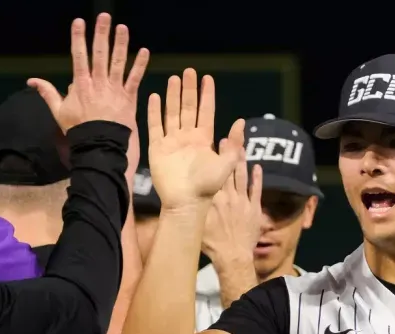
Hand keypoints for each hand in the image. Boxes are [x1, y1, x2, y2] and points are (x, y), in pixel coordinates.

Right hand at [27, 13, 148, 132]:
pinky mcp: (129, 97)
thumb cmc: (79, 129)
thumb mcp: (59, 111)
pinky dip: (140, 65)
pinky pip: (135, 79)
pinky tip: (144, 51)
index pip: (79, 57)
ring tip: (123, 27)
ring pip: (118, 63)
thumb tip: (31, 81)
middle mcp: (98, 83)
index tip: (79, 22)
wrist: (99, 145)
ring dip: (121, 44)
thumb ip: (47, 93)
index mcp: (81, 85)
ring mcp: (115, 89)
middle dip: (102, 34)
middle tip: (105, 17)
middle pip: (100, 54)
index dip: (79, 38)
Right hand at [146, 69, 241, 209]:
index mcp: (204, 139)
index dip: (207, 95)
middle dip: (188, 89)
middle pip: (188, 107)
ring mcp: (172, 141)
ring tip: (173, 79)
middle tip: (188, 71)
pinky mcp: (157, 148)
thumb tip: (241, 121)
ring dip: (172, 96)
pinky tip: (154, 97)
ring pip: (172, 113)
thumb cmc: (207, 186)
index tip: (207, 78)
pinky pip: (155, 126)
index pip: (206, 111)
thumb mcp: (226, 164)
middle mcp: (188, 137)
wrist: (186, 202)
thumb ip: (234, 143)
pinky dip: (154, 112)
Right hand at [201, 148, 262, 263]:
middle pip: (229, 170)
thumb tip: (190, 193)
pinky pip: (256, 190)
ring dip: (243, 161)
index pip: (215, 174)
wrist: (233, 256)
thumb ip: (197, 207)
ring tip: (243, 146)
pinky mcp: (254, 210)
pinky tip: (258, 167)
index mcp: (214, 198)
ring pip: (243, 177)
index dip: (217, 157)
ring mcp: (243, 202)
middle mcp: (229, 196)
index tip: (218, 142)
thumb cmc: (211, 243)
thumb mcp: (198, 223)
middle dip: (230, 152)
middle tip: (230, 137)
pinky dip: (257, 178)